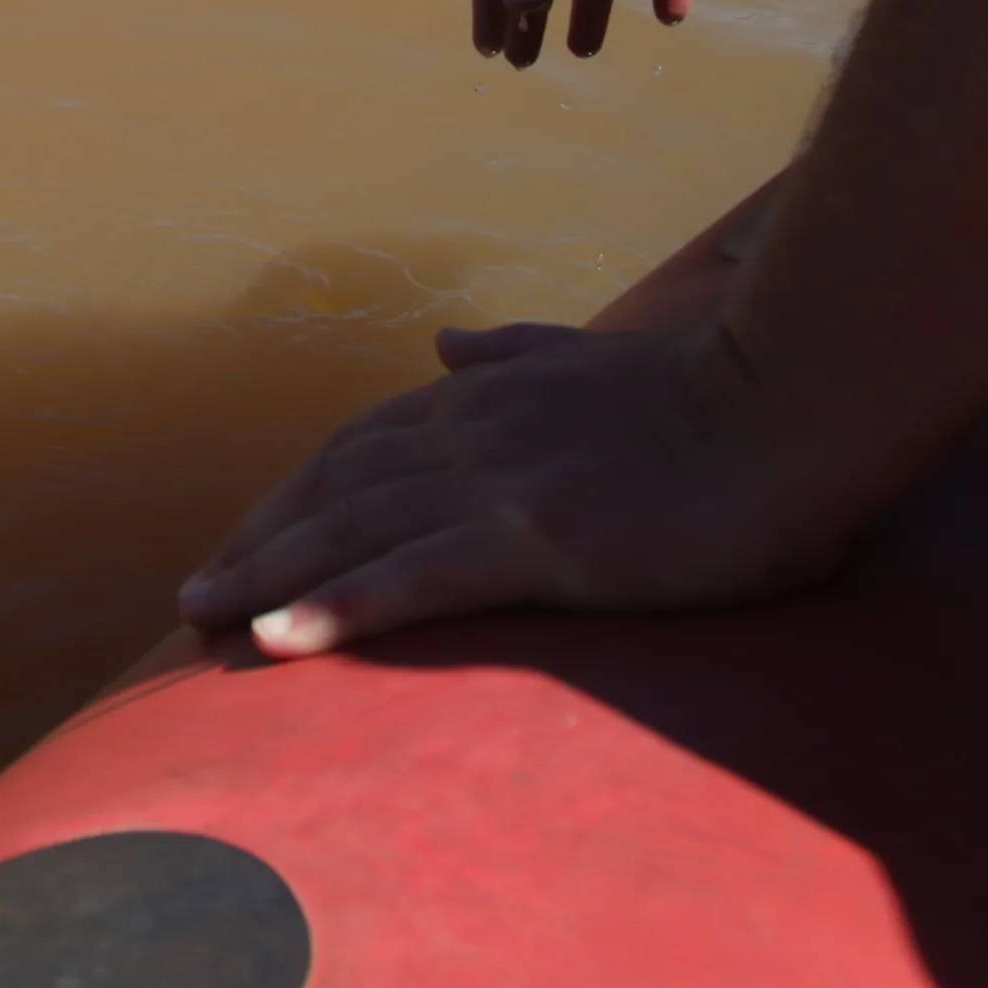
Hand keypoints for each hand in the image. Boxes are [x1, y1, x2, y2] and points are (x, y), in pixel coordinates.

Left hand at [174, 318, 880, 656]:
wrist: (793, 396)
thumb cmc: (713, 390)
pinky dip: (341, 608)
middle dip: (260, 541)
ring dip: (271, 578)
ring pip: (354, 532)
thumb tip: (446, 347)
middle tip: (193, 597)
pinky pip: (417, 576)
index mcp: (488, 397)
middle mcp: (474, 433)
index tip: (248, 541)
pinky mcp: (541, 538)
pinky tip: (284, 640)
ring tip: (204, 624)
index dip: (296, 496)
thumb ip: (516, 351)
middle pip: (335, 489)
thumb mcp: (595, 355)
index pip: (360, 447)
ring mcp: (502, 484)